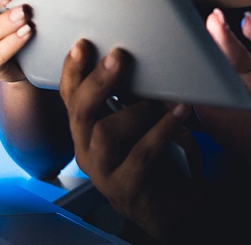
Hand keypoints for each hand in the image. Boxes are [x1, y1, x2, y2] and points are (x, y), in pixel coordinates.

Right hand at [60, 40, 201, 238]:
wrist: (173, 205)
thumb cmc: (156, 155)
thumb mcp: (139, 120)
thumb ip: (131, 94)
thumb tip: (137, 54)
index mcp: (86, 131)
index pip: (70, 97)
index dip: (72, 71)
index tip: (82, 44)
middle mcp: (87, 151)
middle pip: (81, 112)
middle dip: (98, 81)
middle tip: (118, 56)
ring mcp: (104, 173)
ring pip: (106, 133)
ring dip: (137, 108)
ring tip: (162, 97)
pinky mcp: (127, 188)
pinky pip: (142, 154)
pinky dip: (162, 129)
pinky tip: (180, 111)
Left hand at [198, 9, 250, 172]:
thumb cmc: (233, 123)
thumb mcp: (208, 106)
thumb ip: (190, 92)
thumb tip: (157, 82)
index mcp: (235, 72)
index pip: (224, 47)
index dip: (215, 33)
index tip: (205, 17)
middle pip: (241, 48)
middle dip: (227, 32)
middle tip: (215, 17)